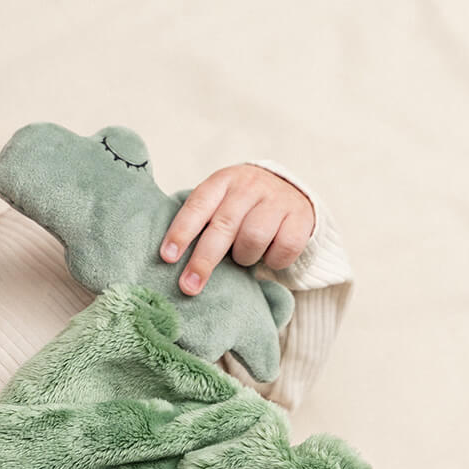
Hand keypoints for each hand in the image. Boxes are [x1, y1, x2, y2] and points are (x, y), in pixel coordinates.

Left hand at [160, 165, 314, 294]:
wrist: (289, 192)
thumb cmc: (242, 208)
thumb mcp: (220, 204)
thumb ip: (200, 224)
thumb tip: (170, 261)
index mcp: (222, 182)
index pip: (198, 206)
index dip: (181, 231)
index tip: (167, 257)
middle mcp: (248, 186)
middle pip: (223, 226)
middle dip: (203, 260)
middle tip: (189, 286)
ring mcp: (276, 199)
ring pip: (253, 238)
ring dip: (244, 257)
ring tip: (243, 256)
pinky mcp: (301, 216)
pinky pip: (283, 248)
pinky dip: (273, 260)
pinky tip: (269, 255)